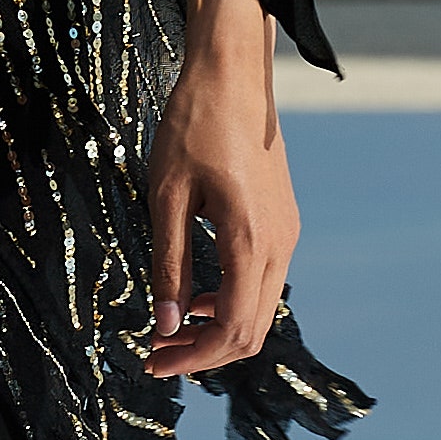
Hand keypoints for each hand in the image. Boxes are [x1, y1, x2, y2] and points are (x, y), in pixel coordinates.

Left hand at [144, 0, 299, 379]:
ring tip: (169, 330)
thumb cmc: (194, 127)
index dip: (193, 356)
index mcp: (250, 239)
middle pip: (252, 329)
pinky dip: (231, 301)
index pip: (232, 327)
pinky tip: (195, 294)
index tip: (153, 362)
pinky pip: (263, 281)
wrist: (234, 77)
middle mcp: (279, 244)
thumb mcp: (166, 198)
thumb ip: (168, 265)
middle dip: (205, 353)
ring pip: (260, 308)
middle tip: (157, 356)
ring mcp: (287, 234)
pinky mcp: (283, 223)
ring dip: (217, 329)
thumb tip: (165, 324)